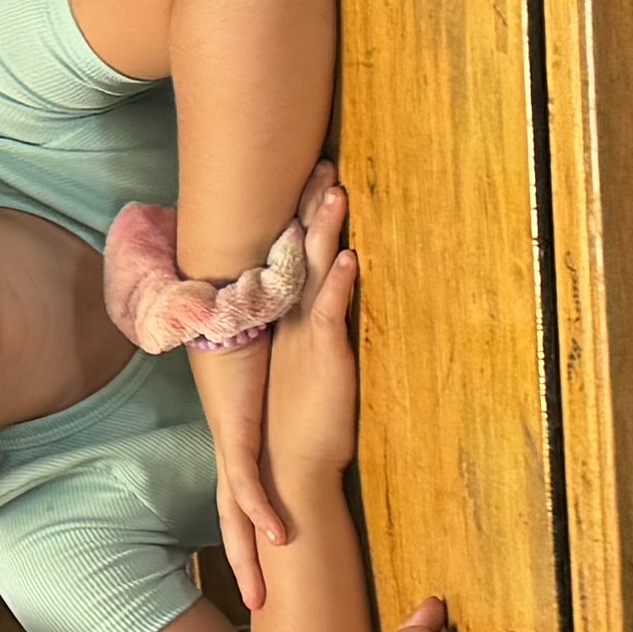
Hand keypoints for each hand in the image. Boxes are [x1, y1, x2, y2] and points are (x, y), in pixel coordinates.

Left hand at [194, 337, 284, 605]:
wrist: (225, 311)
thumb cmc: (253, 339)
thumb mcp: (281, 387)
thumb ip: (296, 407)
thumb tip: (317, 417)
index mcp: (242, 447)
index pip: (244, 505)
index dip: (252, 541)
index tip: (268, 574)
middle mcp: (232, 454)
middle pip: (233, 522)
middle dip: (244, 565)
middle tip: (260, 604)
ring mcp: (230, 446)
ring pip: (235, 513)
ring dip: (247, 553)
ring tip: (263, 590)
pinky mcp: (236, 432)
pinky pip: (246, 481)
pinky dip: (260, 510)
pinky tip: (278, 536)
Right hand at [264, 189, 359, 491]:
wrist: (291, 466)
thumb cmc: (301, 418)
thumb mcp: (304, 365)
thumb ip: (314, 330)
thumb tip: (330, 297)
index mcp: (284, 317)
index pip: (289, 255)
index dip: (299, 216)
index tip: (310, 178)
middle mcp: (288, 318)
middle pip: (297, 251)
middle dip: (310, 207)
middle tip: (321, 165)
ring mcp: (303, 334)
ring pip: (312, 272)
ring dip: (325, 231)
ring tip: (337, 192)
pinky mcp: (324, 355)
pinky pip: (329, 312)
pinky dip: (337, 283)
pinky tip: (348, 256)